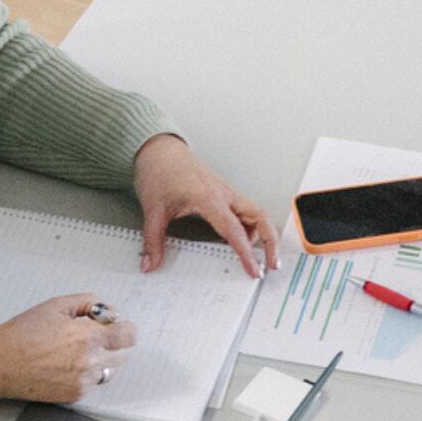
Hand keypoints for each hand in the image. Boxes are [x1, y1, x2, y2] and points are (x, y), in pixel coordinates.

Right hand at [0, 293, 138, 402]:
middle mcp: (91, 361)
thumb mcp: (56, 305)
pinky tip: (66, 364)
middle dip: (114, 342)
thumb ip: (89, 303)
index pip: (129, 335)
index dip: (124, 327)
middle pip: (124, 354)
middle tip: (92, 336)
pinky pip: (94, 383)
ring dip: (101, 359)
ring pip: (110, 370)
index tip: (116, 325)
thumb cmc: (22, 333)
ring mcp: (84, 381)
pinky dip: (86, 373)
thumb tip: (108, 312)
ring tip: (75, 351)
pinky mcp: (76, 395)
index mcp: (89, 337)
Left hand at [133, 133, 276, 275]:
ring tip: (259, 257)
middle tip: (271, 264)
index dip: (246, 253)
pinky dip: (250, 227)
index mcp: (209, 198)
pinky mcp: (223, 193)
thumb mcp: (153, 210)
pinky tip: (241, 239)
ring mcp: (226, 192)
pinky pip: (245, 210)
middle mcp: (223, 194)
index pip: (235, 230)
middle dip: (270, 242)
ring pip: (256, 213)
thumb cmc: (159, 171)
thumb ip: (153, 240)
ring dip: (263, 234)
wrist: (159, 150)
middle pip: (260, 217)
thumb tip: (150, 263)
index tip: (254, 270)